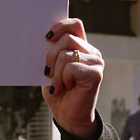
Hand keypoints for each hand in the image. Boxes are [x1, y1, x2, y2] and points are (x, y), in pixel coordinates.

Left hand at [42, 18, 102, 139]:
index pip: (74, 24)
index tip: (47, 37)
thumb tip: (43, 38)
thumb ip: (51, 51)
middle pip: (66, 39)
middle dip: (50, 55)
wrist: (66, 115)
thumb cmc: (57, 90)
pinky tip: (66, 87)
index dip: (60, 26)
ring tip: (59, 83)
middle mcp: (91, 52)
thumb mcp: (50, 66)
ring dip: (56, 71)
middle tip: (48, 71)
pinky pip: (71, 67)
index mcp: (80, 46)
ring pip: (66, 54)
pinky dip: (62, 78)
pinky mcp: (96, 74)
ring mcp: (96, 62)